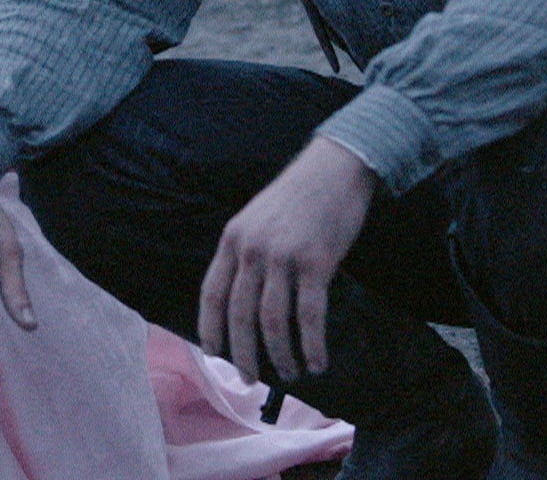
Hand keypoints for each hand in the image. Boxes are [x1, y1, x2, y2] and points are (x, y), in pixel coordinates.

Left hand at [198, 137, 375, 384]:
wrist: (336, 166)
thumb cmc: (299, 195)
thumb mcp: (257, 217)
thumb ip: (246, 252)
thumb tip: (241, 298)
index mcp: (233, 238)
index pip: (212, 294)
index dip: (211, 329)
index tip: (214, 355)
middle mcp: (253, 249)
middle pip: (240, 316)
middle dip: (243, 355)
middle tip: (249, 380)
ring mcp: (284, 256)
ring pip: (273, 322)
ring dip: (280, 356)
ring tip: (289, 375)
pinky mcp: (317, 263)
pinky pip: (309, 317)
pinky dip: (311, 346)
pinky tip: (317, 362)